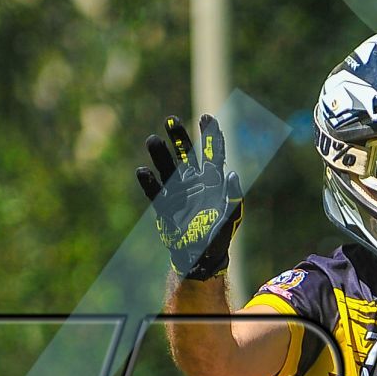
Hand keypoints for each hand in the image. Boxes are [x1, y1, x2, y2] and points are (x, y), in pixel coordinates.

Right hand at [136, 114, 241, 280]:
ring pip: (168, 168)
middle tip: (171, 119)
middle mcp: (193, 183)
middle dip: (179, 137)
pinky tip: (142, 171)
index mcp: (212, 182)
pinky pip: (155, 192)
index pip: (213, 154)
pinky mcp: (164, 206)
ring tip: (153, 139)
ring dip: (160, 154)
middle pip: (186, 154)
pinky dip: (149, 182)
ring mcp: (177, 193)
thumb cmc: (218, 237)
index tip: (208, 117)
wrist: (200, 258)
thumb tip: (232, 174)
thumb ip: (234, 197)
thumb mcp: (231, 218)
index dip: (210, 136)